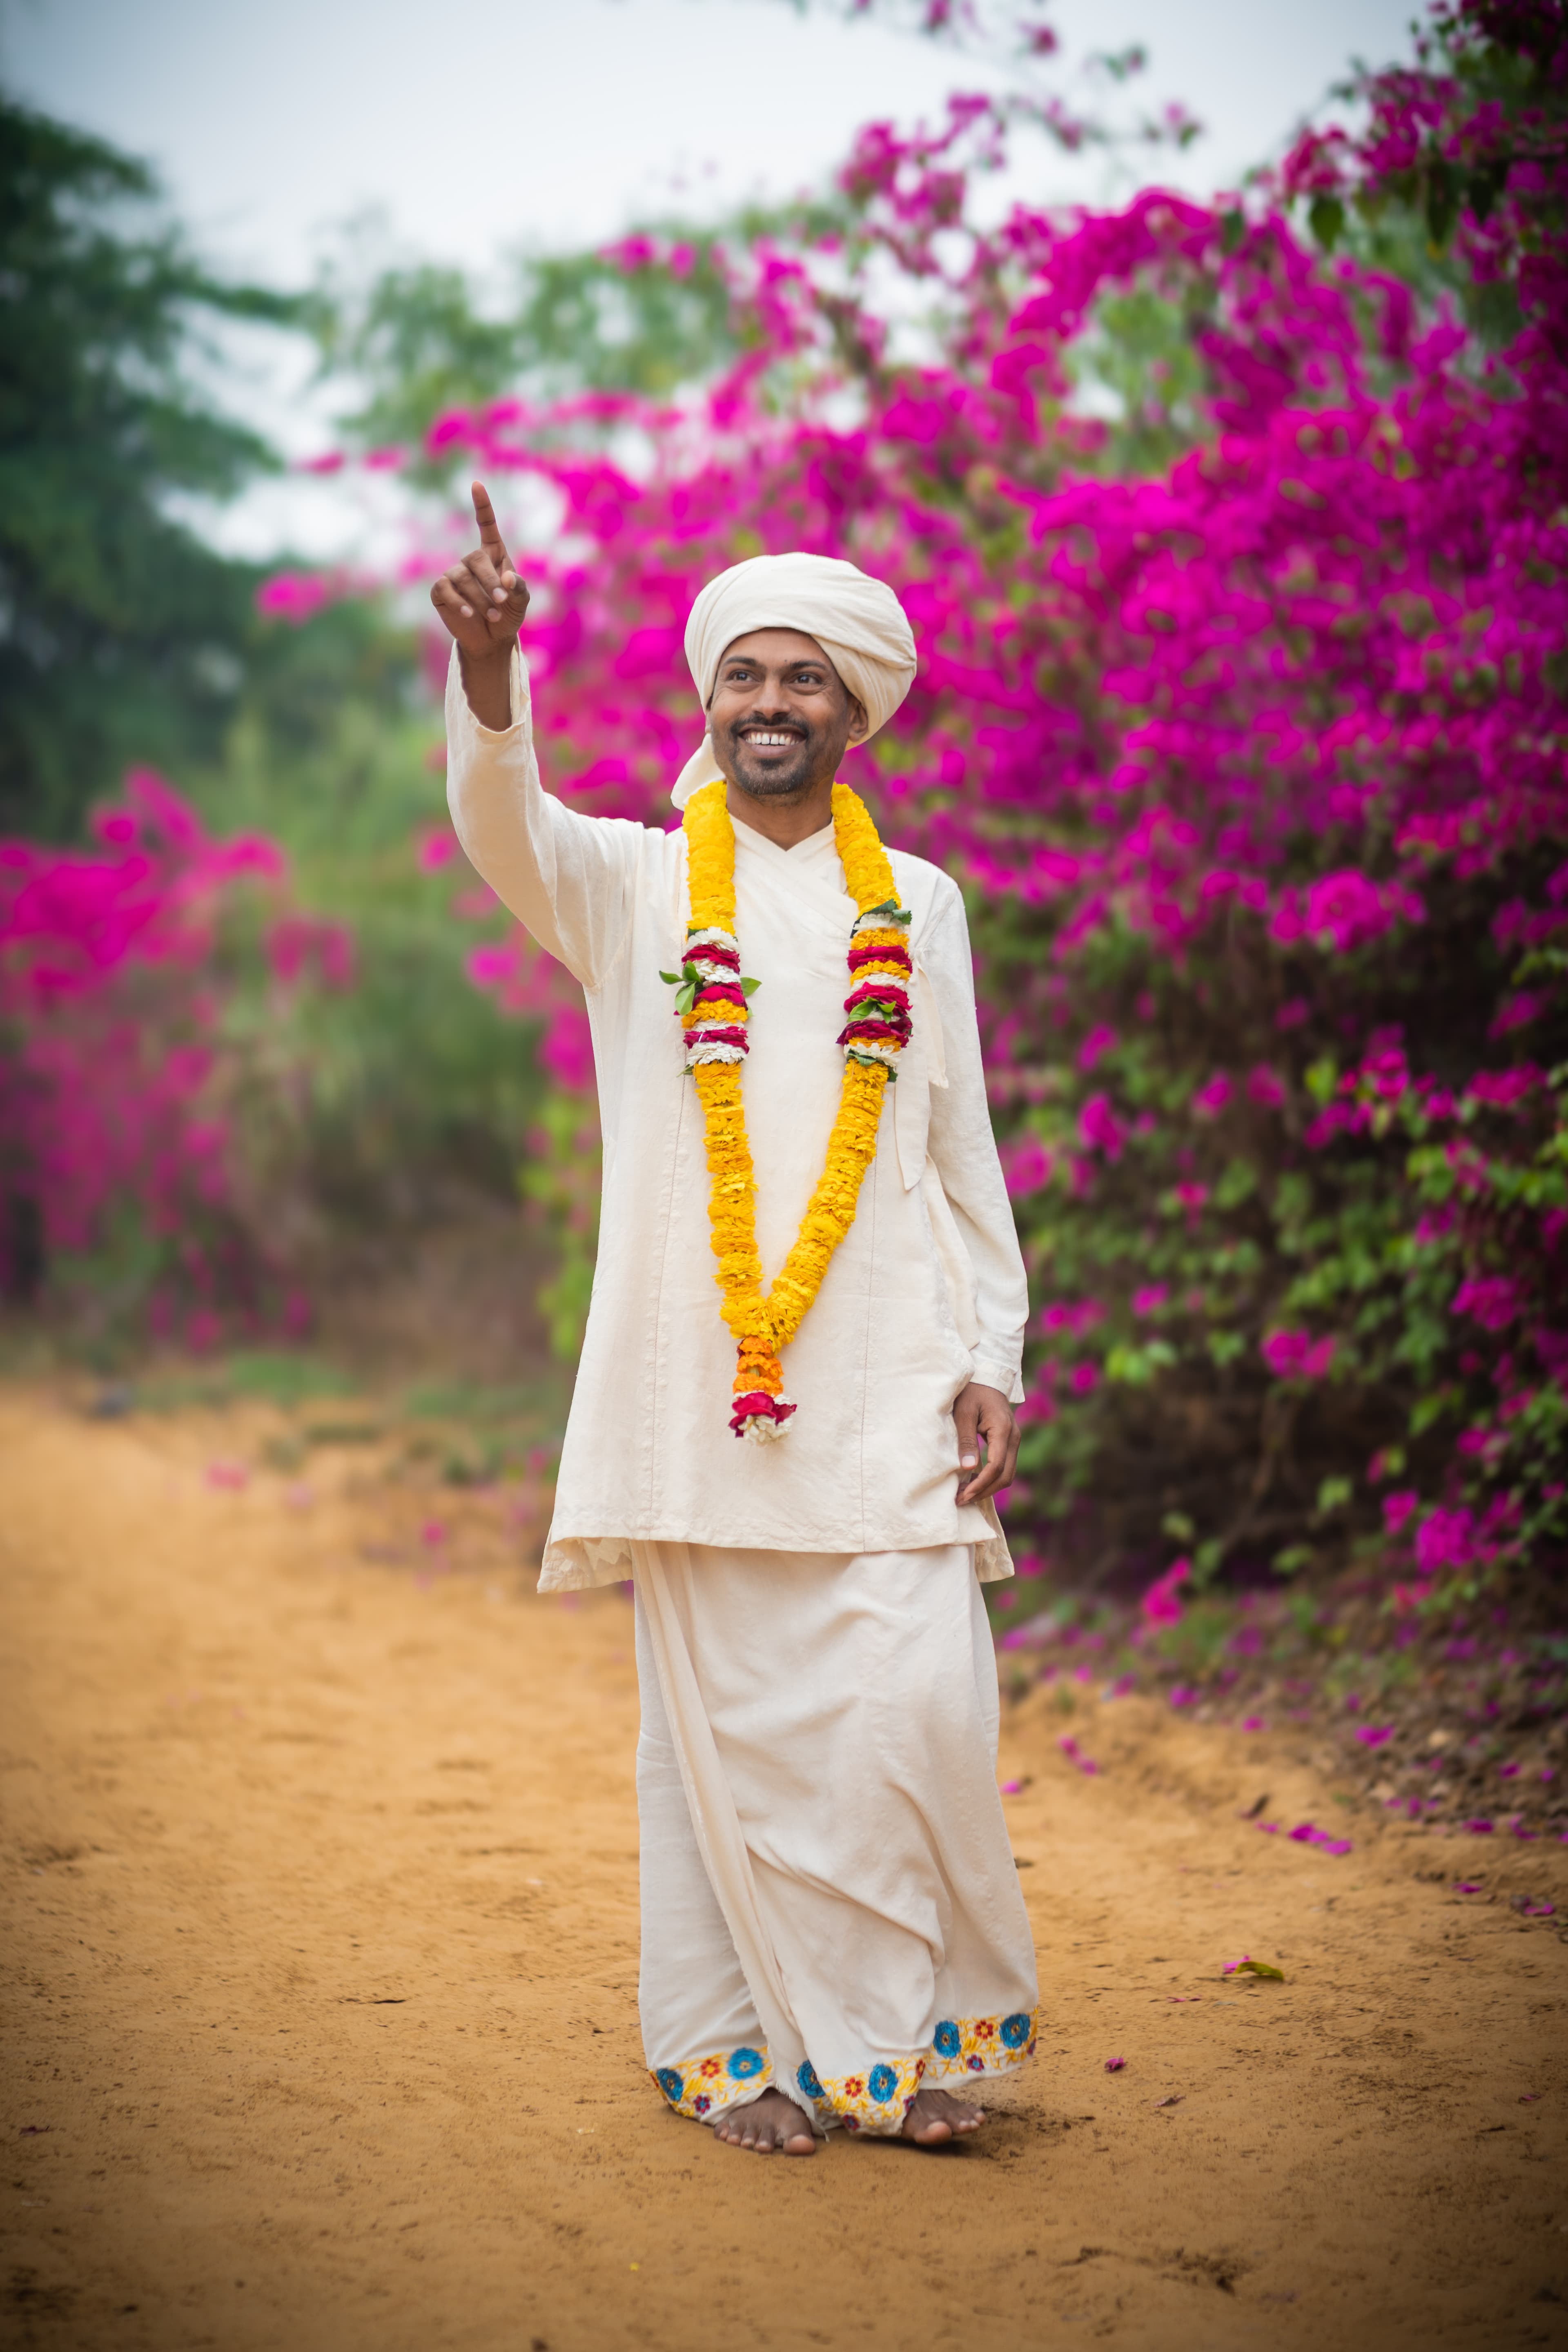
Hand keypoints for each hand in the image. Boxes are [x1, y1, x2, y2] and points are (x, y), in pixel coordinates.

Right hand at [430, 481, 530, 725]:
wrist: (492, 640)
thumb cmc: (509, 614)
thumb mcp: (521, 602)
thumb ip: (519, 588)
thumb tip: (508, 578)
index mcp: (493, 555)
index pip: (485, 525)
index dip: (481, 505)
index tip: (476, 484)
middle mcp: (472, 560)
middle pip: (476, 560)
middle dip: (491, 583)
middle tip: (503, 603)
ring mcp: (454, 574)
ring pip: (462, 578)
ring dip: (480, 598)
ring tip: (493, 615)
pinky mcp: (441, 591)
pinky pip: (446, 590)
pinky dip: (460, 603)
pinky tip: (470, 614)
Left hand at [953, 1382, 1018, 1506]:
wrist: (985, 1377)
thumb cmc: (971, 1392)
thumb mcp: (963, 1413)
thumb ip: (966, 1440)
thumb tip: (968, 1468)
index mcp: (1003, 1430)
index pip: (996, 1466)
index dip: (980, 1484)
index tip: (963, 1495)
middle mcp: (1014, 1438)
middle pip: (1006, 1475)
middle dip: (985, 1491)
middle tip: (962, 1500)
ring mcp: (1014, 1440)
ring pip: (1008, 1473)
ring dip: (988, 1487)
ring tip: (966, 1495)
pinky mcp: (1008, 1442)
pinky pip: (1005, 1466)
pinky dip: (991, 1478)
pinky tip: (974, 1483)